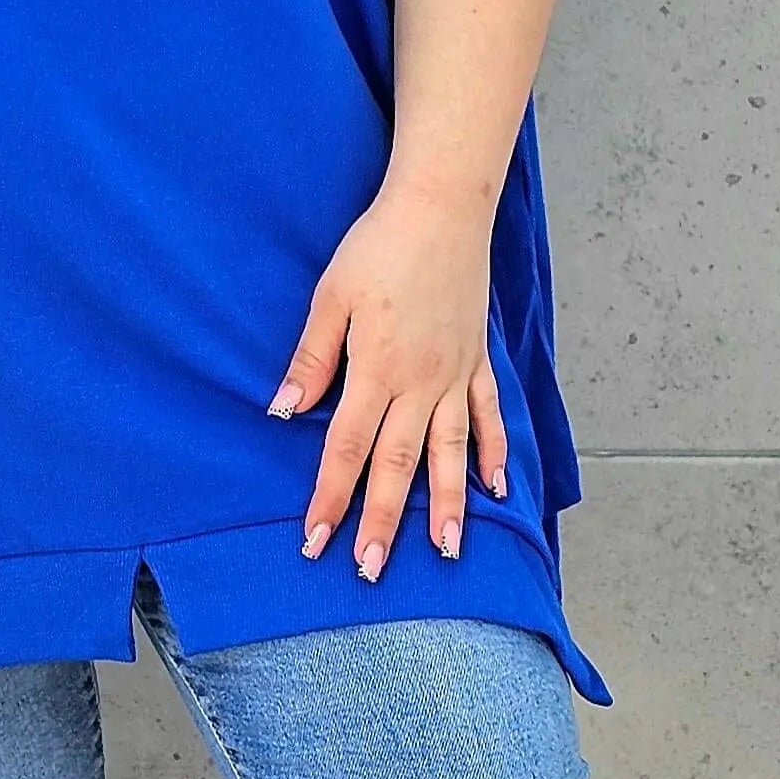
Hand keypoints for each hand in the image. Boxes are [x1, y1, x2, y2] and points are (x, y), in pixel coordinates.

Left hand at [267, 180, 508, 577]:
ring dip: (445, 506)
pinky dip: (494, 454)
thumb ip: (312, 360)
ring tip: (444, 552)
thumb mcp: (330, 298)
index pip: (346, 449)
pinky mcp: (478, 360)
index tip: (317, 540)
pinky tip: (495, 489)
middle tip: (371, 570)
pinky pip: (488, 416)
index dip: (330, 498)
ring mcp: (455, 375)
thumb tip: (284, 412)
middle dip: (382, 521)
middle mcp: (421, 383)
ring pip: (450, 454)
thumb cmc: (378, 247)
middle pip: (398, 464)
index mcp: (377, 370)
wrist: (442, 208)